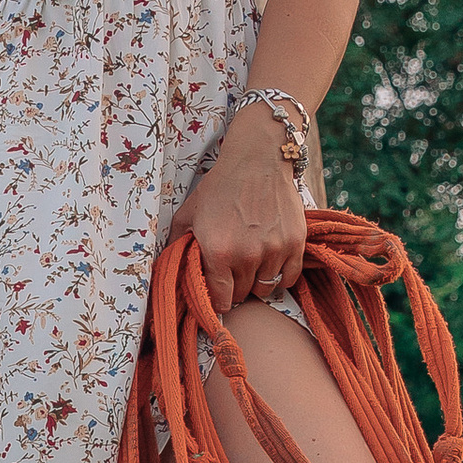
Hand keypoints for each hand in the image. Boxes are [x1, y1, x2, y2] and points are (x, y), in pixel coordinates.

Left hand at [174, 101, 308, 319]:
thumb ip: (177, 242)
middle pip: (243, 294)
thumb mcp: (189, 213)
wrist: (258, 159)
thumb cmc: (221, 186)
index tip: (219, 298)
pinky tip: (272, 266)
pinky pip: (290, 277)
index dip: (218, 302)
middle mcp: (247, 256)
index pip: (220, 299)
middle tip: (233, 276)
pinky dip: (281, 277)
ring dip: (258, 283)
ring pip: (266, 288)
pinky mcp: (295, 243)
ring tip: (252, 269)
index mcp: (218, 252)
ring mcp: (274, 251)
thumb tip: (167, 268)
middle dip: (236, 289)